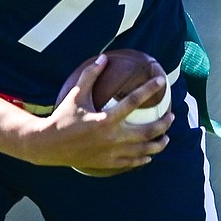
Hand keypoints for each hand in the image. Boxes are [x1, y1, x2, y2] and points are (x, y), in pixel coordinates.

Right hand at [37, 56, 171, 171]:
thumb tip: (103, 57)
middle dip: (163, 123)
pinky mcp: (108, 163)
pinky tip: (150, 154)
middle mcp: (112, 137)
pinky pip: (131, 162)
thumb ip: (90, 75)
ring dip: (159, 143)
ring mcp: (111, 152)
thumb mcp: (76, 95)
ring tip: (167, 137)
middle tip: (171, 116)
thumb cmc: (63, 117)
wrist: (48, 146)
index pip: (133, 101)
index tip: (161, 80)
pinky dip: (143, 158)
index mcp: (106, 119)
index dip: (149, 89)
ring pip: (143, 150)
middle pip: (147, 131)